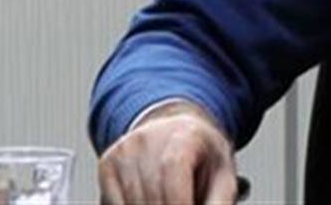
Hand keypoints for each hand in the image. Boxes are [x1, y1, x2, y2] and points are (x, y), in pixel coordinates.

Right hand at [98, 100, 239, 204]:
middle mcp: (148, 138)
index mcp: (184, 134)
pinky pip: (115, 203)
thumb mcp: (223, 176)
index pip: (173, 170)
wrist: (178, 133)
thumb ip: (219, 203)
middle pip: (151, 194)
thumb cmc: (202, 156)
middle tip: (187, 204)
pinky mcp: (107, 164)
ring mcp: (124, 150)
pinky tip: (151, 201)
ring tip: (173, 199)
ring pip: (132, 202)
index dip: (179, 202)